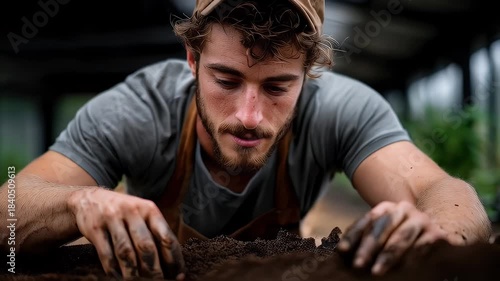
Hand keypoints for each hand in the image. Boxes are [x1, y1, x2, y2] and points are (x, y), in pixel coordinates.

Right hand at [68, 188, 184, 279]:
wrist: (90, 199)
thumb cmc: (125, 214)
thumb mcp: (143, 216)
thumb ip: (156, 234)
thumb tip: (173, 266)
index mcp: (150, 210)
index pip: (166, 237)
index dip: (174, 259)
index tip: (178, 276)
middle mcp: (133, 211)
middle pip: (146, 246)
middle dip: (154, 269)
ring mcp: (112, 218)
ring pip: (125, 251)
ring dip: (133, 272)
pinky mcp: (95, 228)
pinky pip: (106, 254)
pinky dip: (113, 270)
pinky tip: (118, 278)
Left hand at [337, 201, 446, 275]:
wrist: (435, 231)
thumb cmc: (401, 236)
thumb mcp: (384, 233)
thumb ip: (366, 239)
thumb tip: (343, 252)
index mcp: (386, 208)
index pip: (367, 221)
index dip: (354, 235)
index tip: (342, 250)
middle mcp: (403, 210)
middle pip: (382, 228)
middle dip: (368, 248)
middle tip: (357, 264)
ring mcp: (421, 220)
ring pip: (401, 238)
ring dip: (387, 256)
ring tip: (376, 271)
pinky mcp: (437, 234)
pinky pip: (420, 248)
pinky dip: (409, 260)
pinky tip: (400, 271)